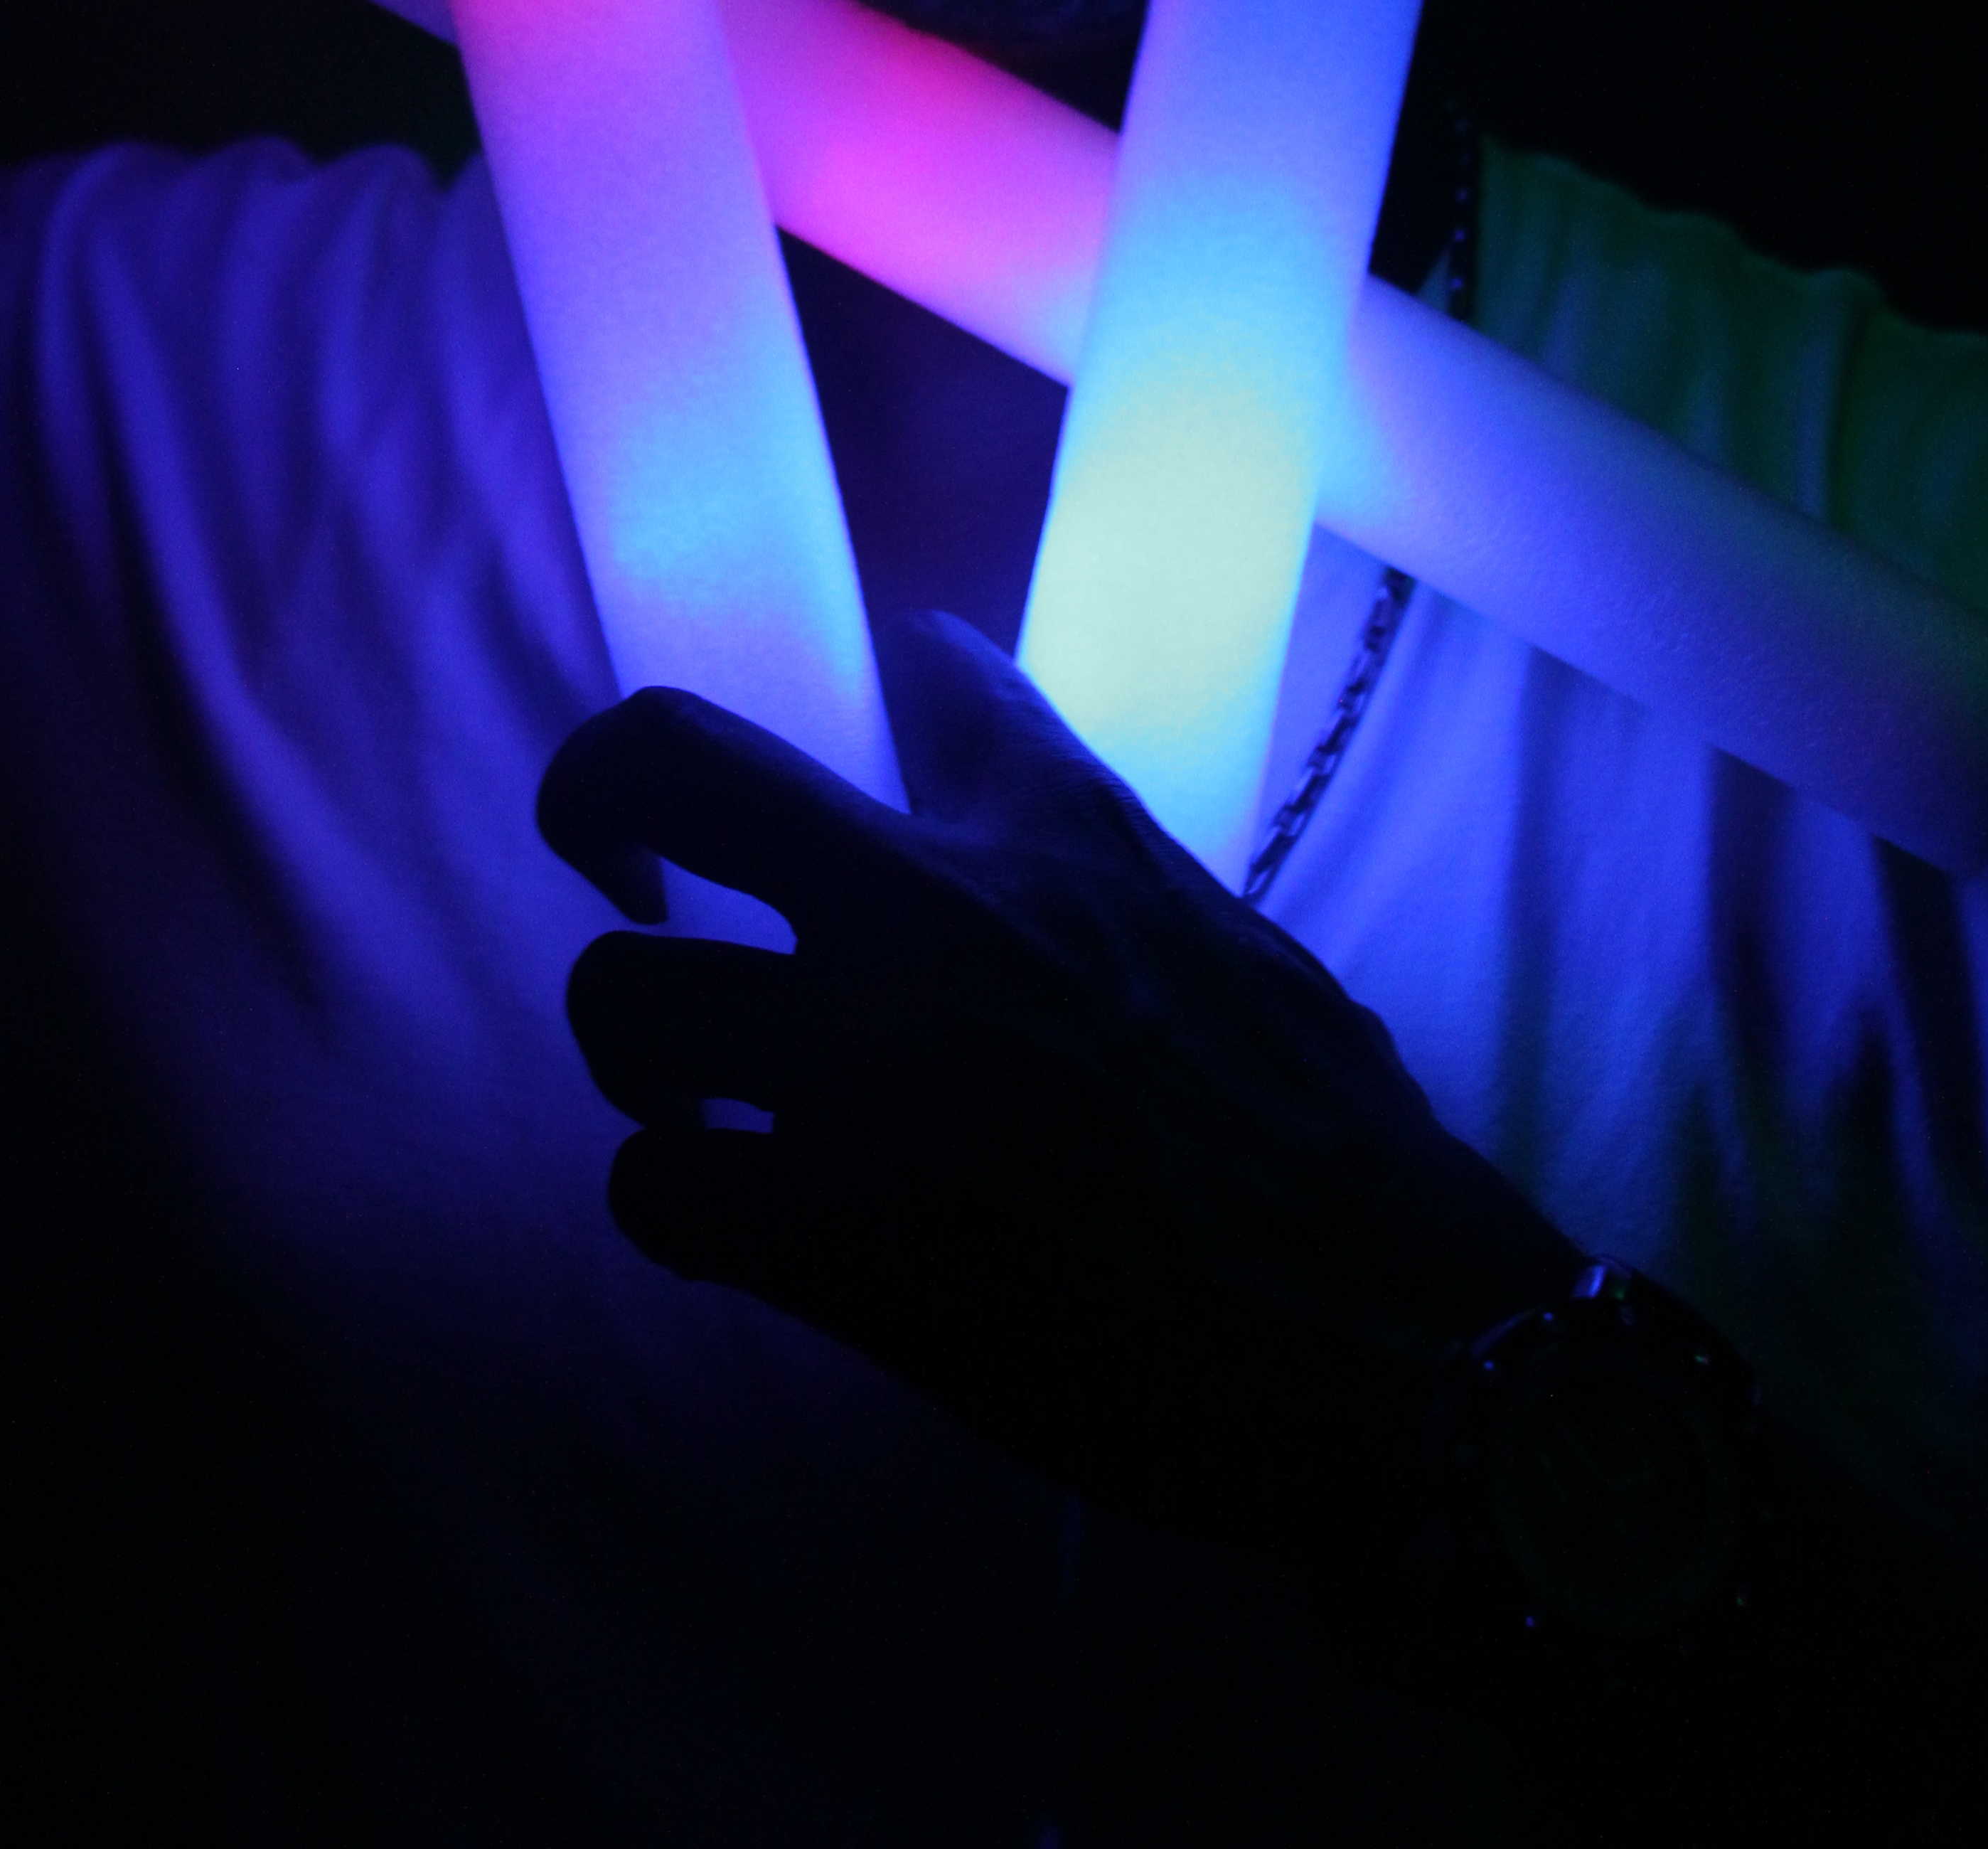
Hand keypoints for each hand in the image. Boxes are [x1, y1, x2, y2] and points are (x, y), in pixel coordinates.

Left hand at [539, 609, 1581, 1596]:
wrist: (1391, 1331)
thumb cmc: (1324, 1139)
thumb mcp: (1204, 916)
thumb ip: (1057, 800)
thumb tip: (936, 656)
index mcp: (1040, 839)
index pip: (918, 674)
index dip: (789, 695)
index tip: (704, 784)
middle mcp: (928, 920)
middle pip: (660, 775)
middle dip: (596, 821)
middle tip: (635, 908)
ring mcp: (870, 1072)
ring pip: (622, 1003)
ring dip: (647, 1065)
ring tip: (703, 1111)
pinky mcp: (839, 1237)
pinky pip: (655, 1195)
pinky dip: (678, 1212)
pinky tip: (739, 1231)